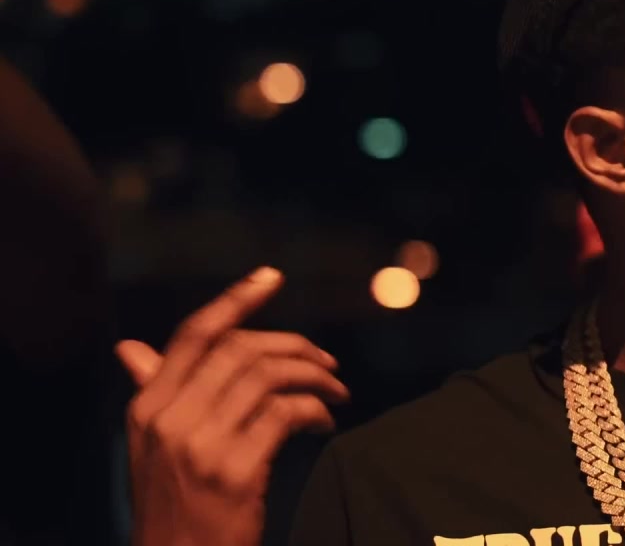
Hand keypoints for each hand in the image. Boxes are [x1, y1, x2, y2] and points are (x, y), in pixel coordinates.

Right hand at [118, 267, 349, 545]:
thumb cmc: (173, 505)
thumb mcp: (150, 448)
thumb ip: (152, 392)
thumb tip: (131, 348)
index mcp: (147, 408)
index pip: (194, 335)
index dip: (235, 299)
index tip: (271, 277)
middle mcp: (168, 419)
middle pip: (240, 350)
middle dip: (295, 346)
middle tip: (328, 360)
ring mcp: (200, 445)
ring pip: (268, 376)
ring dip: (314, 376)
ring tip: (335, 391)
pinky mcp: (234, 471)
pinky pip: (286, 414)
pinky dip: (315, 411)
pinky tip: (325, 423)